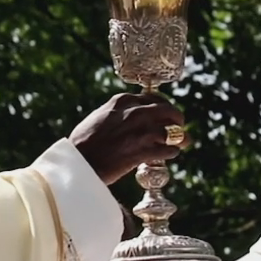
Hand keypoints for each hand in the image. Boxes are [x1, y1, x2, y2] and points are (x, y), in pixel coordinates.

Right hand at [70, 92, 186, 184]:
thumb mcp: (99, 117)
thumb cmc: (83, 143)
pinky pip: (168, 150)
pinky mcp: (145, 151)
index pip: (153, 98)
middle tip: (179, 127)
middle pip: (169, 111)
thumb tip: (132, 118)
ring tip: (182, 143)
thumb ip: (118, 113)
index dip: (162, 106)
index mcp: (122, 101)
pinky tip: (170, 154)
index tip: (165, 113)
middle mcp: (136, 112)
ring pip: (173, 132)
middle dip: (177, 119)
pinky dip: (171, 153)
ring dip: (180, 138)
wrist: (78, 162)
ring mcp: (142, 132)